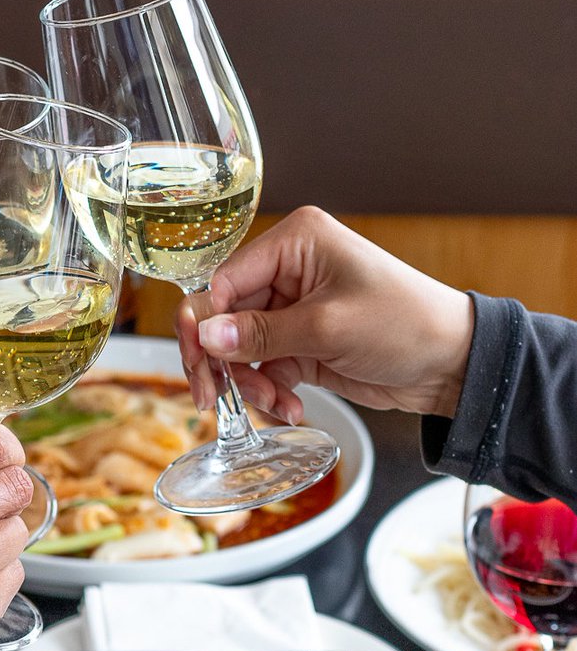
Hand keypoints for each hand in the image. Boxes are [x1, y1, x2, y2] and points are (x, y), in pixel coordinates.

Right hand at [176, 207, 473, 423]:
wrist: (452, 364)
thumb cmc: (405, 324)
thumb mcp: (328, 328)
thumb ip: (262, 334)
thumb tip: (205, 336)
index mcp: (294, 242)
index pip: (224, 280)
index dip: (204, 322)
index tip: (199, 361)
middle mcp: (287, 269)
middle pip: (224, 316)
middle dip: (223, 361)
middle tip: (212, 398)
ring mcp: (291, 308)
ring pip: (239, 348)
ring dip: (250, 383)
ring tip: (274, 406)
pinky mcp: (299, 342)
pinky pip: (263, 368)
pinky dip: (269, 392)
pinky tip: (290, 409)